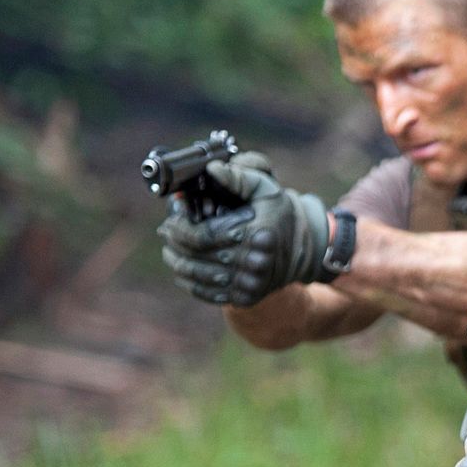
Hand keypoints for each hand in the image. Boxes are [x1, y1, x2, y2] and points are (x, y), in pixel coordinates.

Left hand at [157, 153, 331, 306]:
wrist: (302, 250)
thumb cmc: (278, 214)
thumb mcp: (265, 188)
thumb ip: (238, 177)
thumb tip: (211, 169)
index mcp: (256, 233)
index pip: (204, 235)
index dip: (181, 228)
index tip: (171, 219)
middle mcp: (254, 262)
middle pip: (198, 256)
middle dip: (175, 244)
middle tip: (164, 233)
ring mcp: (250, 282)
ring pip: (199, 276)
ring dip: (178, 263)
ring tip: (169, 251)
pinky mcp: (246, 297)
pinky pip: (209, 293)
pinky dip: (190, 282)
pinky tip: (182, 270)